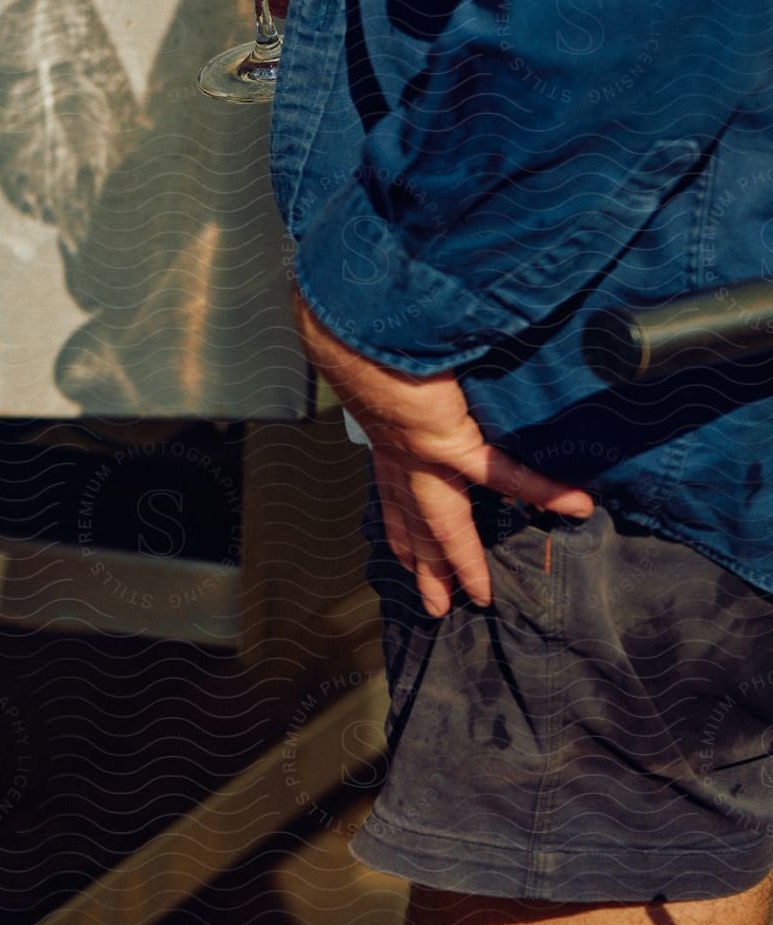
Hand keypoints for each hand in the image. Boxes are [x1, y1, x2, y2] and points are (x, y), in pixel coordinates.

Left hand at [291, 280, 596, 616]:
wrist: (349, 319)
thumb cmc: (363, 322)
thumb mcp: (384, 350)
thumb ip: (408, 360)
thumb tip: (419, 346)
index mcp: (384, 433)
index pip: (391, 490)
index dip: (399, 526)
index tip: (404, 556)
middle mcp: (398, 450)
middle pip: (416, 519)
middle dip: (427, 564)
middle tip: (437, 605)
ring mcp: (420, 452)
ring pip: (446, 519)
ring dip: (463, 559)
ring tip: (483, 596)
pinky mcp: (446, 440)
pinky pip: (504, 471)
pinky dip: (542, 488)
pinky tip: (575, 504)